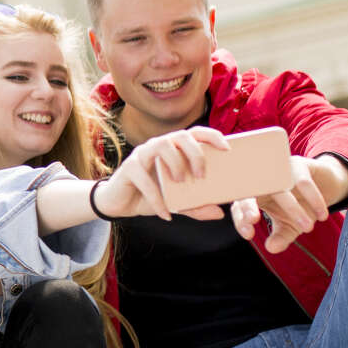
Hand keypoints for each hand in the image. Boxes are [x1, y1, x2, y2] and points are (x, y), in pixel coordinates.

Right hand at [97, 127, 230, 221]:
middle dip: (195, 153)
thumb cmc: (150, 196)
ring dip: (175, 164)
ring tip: (180, 183)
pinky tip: (165, 213)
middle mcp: (158, 145)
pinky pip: (144, 179)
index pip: (194, 133)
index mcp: (173, 149)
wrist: (120, 204)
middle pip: (180, 136)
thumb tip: (219, 213)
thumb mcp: (177, 203)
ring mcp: (142, 154)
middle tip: (201, 175)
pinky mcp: (129, 168)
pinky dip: (157, 198)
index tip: (227, 149)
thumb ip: (196, 206)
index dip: (211, 136)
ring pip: (161, 145)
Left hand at [230, 155, 347, 251]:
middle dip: (247, 205)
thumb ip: (280, 237)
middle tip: (253, 220)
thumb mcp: (290, 227)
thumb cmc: (301, 207)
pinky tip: (322, 216)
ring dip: (292, 209)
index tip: (248, 234)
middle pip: (249, 193)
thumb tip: (271, 249)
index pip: (239, 208)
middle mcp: (263, 182)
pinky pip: (303, 182)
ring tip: (307, 228)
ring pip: (280, 190)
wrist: (324, 186)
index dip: (240, 220)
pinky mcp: (297, 165)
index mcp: (255, 197)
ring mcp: (279, 172)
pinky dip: (313, 199)